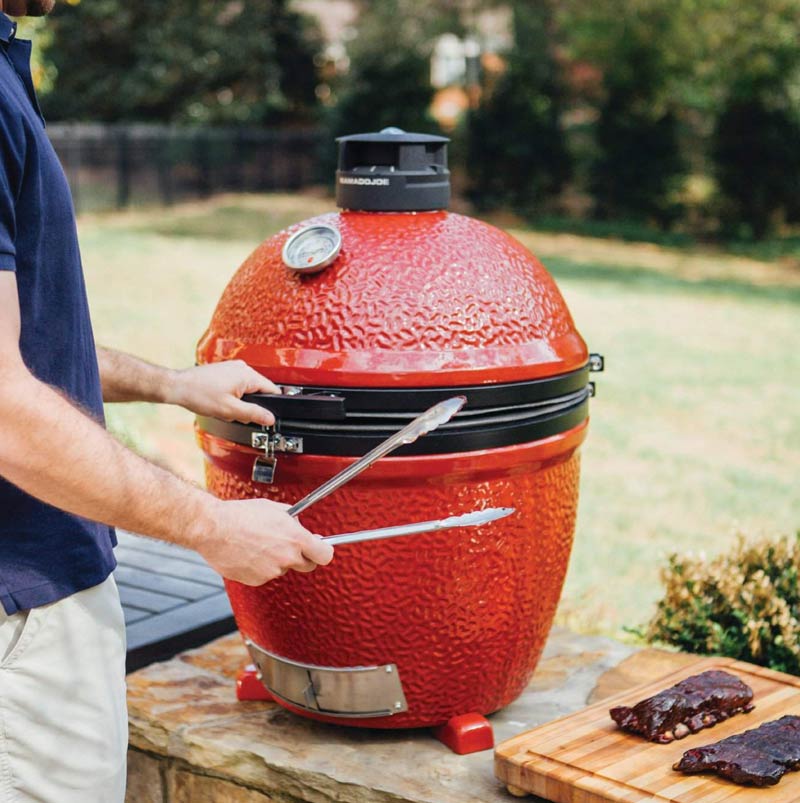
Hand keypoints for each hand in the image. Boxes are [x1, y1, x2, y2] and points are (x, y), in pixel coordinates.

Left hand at [169, 360, 278, 425]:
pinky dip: (232, 395)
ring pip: (247, 389)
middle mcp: (242, 367)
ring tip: (224, 406)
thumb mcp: (230, 409)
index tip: (264, 417)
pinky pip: (237, 385)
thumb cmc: (199, 394)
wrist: (178, 387)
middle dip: (250, 405)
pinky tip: (219, 400)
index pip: (272, 391)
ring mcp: (233, 367)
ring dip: (239, 401)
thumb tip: (270, 418)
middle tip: (235, 413)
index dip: (270, 406)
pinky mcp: (225, 370)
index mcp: (247, 375)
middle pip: (259, 390)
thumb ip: (253, 414)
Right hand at [195, 498, 333, 583]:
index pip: (325, 555)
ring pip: (282, 569)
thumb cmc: (241, 515)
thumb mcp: (275, 509)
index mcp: (296, 539)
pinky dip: (259, 567)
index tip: (320, 548)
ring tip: (258, 544)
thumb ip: (293, 520)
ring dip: (276, 560)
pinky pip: (265, 575)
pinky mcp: (256, 581)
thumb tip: (299, 525)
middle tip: (289, 545)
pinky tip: (248, 553)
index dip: (323, 551)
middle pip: (307, 566)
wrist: (213, 528)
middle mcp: (287, 558)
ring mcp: (271, 572)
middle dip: (302, 556)